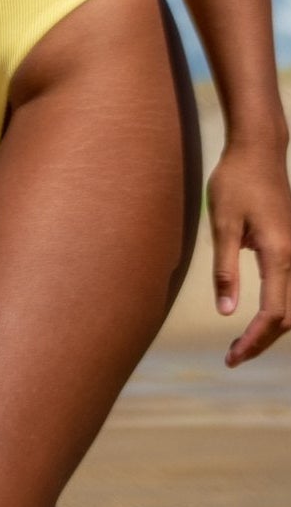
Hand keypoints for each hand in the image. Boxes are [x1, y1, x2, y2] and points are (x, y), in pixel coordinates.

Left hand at [208, 140, 290, 364]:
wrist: (258, 149)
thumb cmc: (236, 181)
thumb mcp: (222, 222)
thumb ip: (225, 268)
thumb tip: (226, 312)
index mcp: (279, 255)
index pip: (273, 314)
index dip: (254, 340)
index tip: (232, 357)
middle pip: (288, 317)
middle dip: (263, 341)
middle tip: (233, 357)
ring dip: (271, 328)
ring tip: (242, 342)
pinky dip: (279, 310)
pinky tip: (258, 318)